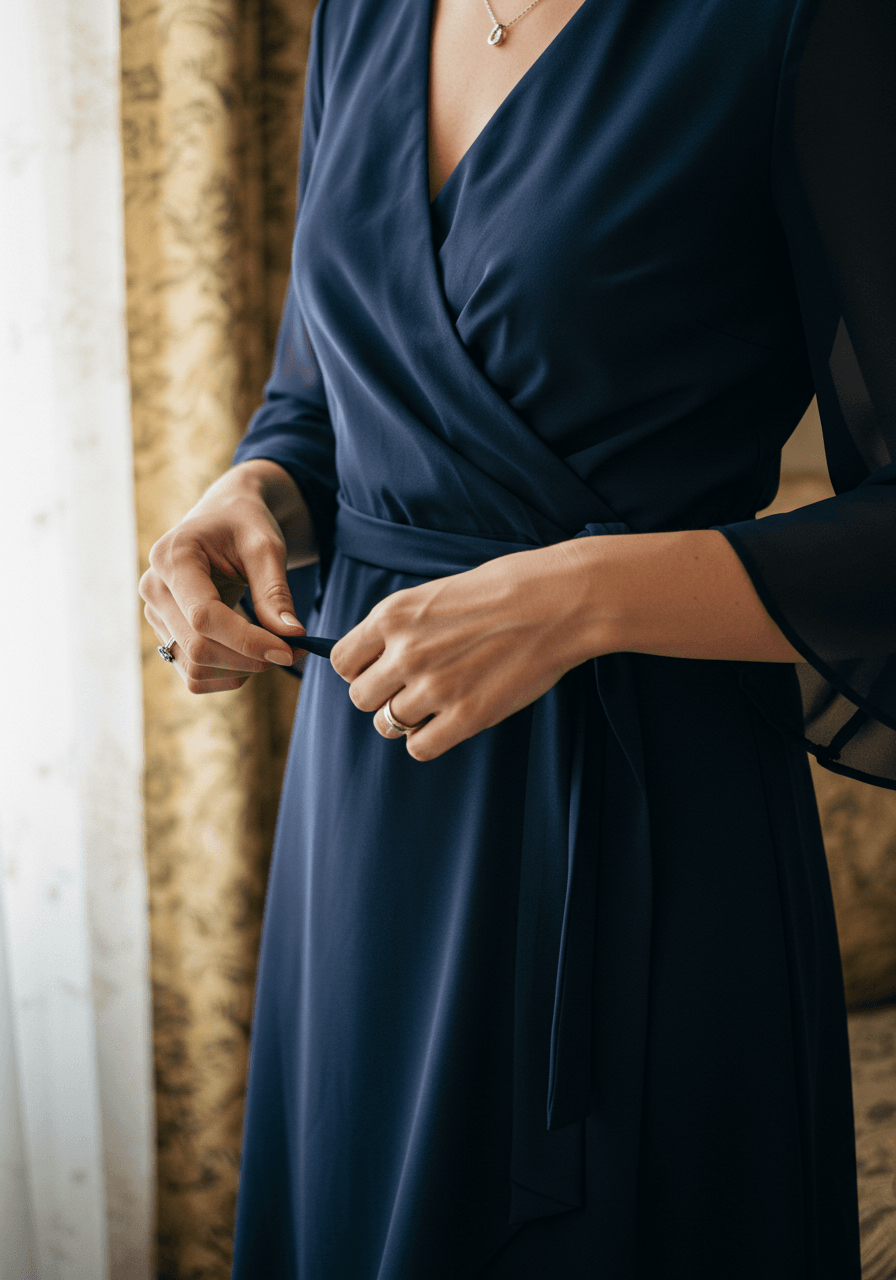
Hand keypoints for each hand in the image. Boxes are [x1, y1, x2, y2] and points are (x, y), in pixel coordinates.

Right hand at [139, 462, 313, 693]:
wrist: (224, 518)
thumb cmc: (245, 525)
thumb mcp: (266, 547)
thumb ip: (276, 593)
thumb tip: (292, 638)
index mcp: (173, 557)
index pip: (204, 616)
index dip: (248, 641)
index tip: (290, 650)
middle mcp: (154, 588)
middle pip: (198, 648)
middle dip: (250, 659)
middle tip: (293, 651)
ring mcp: (155, 614)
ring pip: (194, 668)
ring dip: (240, 670)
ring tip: (273, 648)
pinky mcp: (165, 633)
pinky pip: (192, 675)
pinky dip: (227, 675)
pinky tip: (251, 655)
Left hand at [330, 542, 594, 759]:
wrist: (559, 602)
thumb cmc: (504, 590)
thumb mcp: (435, 594)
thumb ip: (401, 627)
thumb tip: (378, 658)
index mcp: (393, 616)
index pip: (342, 661)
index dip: (359, 669)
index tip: (379, 669)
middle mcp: (405, 652)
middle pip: (360, 698)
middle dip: (381, 696)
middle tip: (409, 689)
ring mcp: (435, 687)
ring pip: (387, 725)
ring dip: (406, 719)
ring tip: (435, 703)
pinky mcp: (466, 716)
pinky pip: (420, 748)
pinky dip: (428, 740)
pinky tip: (447, 722)